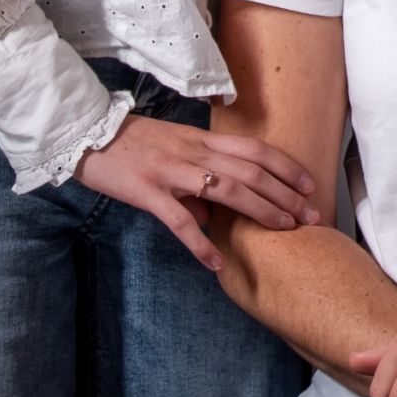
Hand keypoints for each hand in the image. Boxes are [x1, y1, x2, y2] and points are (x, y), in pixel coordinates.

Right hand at [74, 111, 319, 273]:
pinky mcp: (148, 191)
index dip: (286, 167)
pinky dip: (201, 243)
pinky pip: (180, 221)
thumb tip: (214, 215)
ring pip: (228, 189)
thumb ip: (198, 176)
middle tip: (310, 216)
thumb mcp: (173, 150)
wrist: (86, 133)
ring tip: (284, 230)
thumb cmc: (131, 143)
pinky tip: (217, 263)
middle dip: (286, 194)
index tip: (309, 185)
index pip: (256, 150)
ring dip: (261, 211)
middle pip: (252, 171)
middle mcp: (194, 152)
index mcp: (202, 140)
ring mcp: (172, 171)